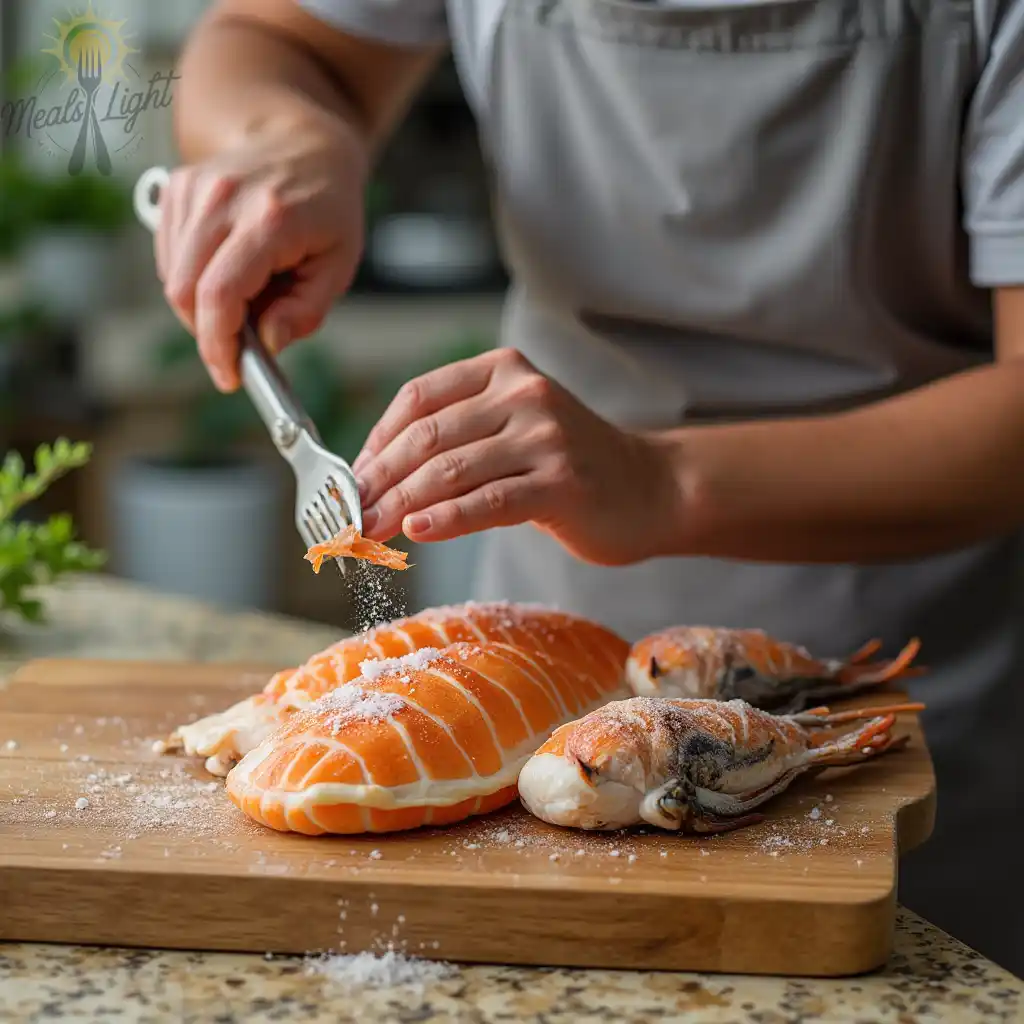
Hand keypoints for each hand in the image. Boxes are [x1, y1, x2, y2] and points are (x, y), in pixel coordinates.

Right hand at [155, 111, 366, 390]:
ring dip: (200, 308)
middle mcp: (224, 198)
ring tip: (244, 299)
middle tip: (237, 350)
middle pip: (185, 290)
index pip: (221, 294)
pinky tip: (225, 273)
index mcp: (270, 219)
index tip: (229, 376)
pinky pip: (168, 256)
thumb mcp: (338, 266)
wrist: (305, 144)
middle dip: (207, 334)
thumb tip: (267, 342)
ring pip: (171, 277)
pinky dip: (191, 280)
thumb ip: (304, 310)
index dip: (218, 346)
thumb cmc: (327, 211)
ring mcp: (195, 188)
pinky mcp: (178, 186)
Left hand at [352, 349, 683, 565]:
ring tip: (369, 530)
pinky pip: (488, 502)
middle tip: (350, 515)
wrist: (651, 488)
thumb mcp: (514, 430)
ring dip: (400, 505)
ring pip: (451, 471)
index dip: (377, 440)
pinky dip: (445, 519)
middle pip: (428, 437)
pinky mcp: (561, 481)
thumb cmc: (570, 464)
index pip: (419, 398)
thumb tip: (379, 476)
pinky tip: (416, 533)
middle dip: (380, 480)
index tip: (353, 479)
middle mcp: (524, 394)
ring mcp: (546, 436)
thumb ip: (458, 439)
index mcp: (504, 371)